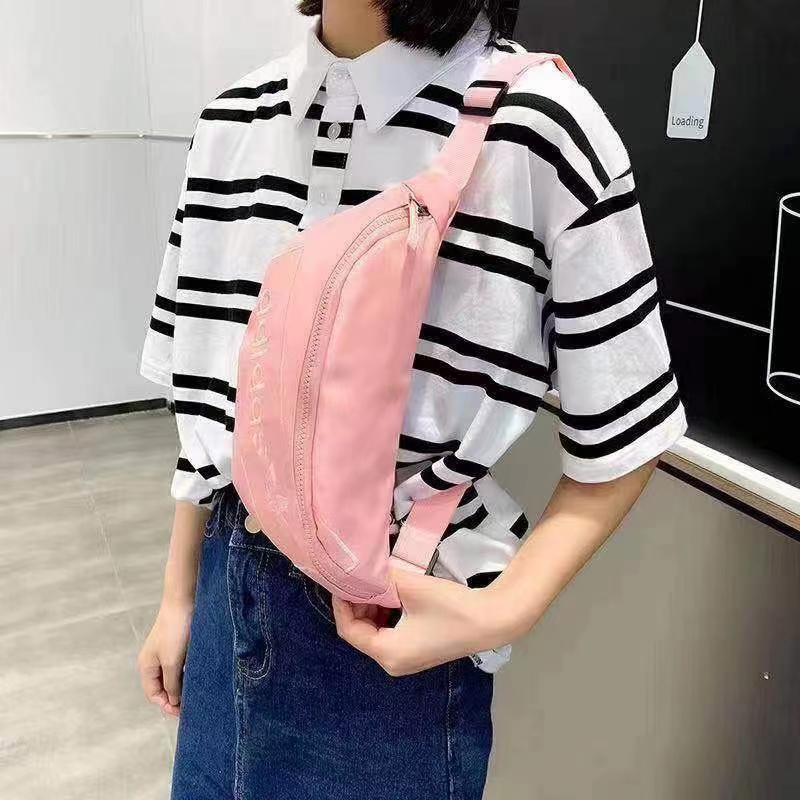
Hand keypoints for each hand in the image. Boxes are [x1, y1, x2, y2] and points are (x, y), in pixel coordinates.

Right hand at [137, 598, 193, 715]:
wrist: (184, 602)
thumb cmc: (175, 631)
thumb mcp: (172, 662)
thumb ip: (171, 683)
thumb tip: (173, 701)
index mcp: (146, 666)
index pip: (153, 694)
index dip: (166, 705)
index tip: (182, 711)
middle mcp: (153, 661)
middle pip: (161, 687)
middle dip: (173, 698)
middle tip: (190, 705)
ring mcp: (164, 652)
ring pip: (171, 677)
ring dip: (181, 686)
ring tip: (194, 693)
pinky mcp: (177, 645)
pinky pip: (179, 666)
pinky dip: (185, 674)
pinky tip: (196, 677)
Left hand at [332, 569, 515, 675]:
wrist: (492, 619)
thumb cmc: (450, 606)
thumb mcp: (410, 587)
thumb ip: (381, 579)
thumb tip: (360, 569)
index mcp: (387, 654)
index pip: (349, 630)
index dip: (342, 604)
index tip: (342, 580)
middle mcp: (393, 664)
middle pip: (361, 633)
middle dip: (358, 604)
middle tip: (360, 578)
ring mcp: (407, 661)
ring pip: (375, 633)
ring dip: (372, 608)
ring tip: (377, 582)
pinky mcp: (418, 652)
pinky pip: (390, 634)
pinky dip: (386, 615)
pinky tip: (394, 595)